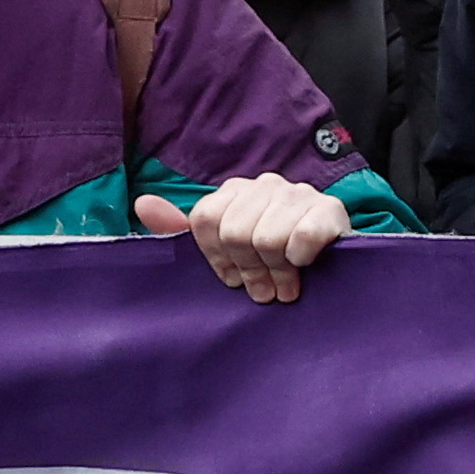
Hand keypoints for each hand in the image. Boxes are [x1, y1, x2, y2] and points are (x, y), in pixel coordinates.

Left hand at [135, 174, 351, 304]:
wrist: (331, 263)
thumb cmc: (268, 258)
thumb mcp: (221, 247)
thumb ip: (179, 229)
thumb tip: (143, 203)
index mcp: (235, 191)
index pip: (206, 218)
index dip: (216, 257)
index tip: (231, 277)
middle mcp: (266, 184)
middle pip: (235, 232)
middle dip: (249, 269)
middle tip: (262, 289)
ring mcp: (299, 193)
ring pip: (267, 239)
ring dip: (276, 271)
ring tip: (284, 285)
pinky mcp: (330, 208)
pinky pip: (302, 239)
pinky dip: (300, 259)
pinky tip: (305, 265)